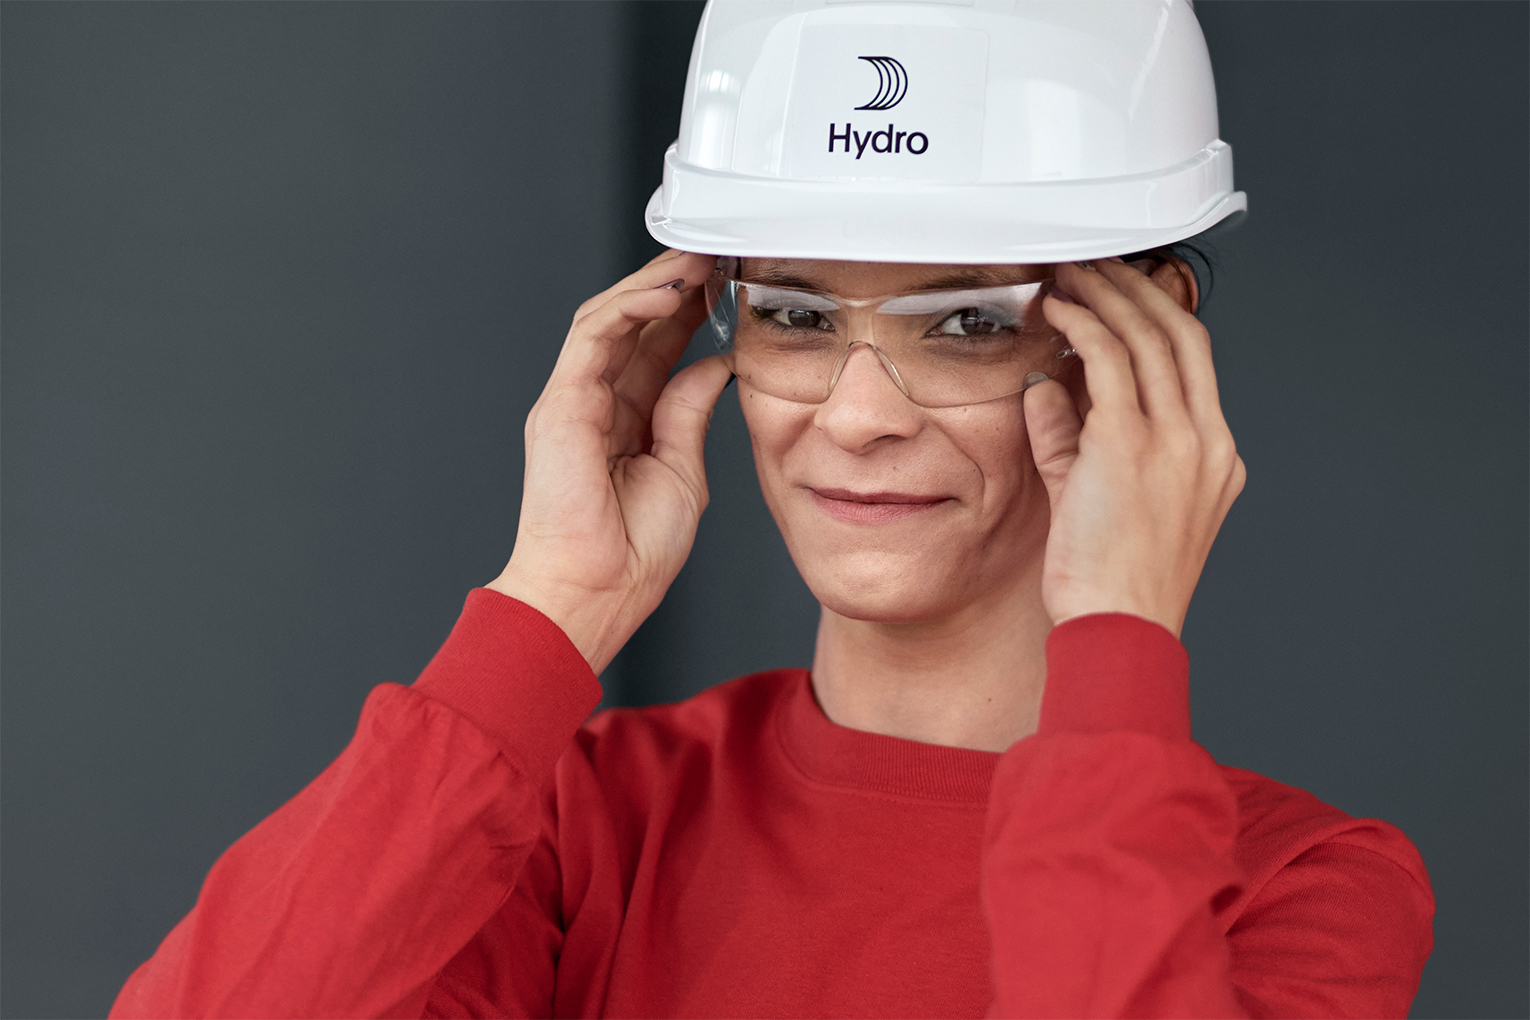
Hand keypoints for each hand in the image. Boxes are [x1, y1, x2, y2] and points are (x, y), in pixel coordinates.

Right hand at [488, 250, 731, 673]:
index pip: (657, 344)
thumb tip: (715, 364)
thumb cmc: (633, 551)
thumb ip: (690, 412)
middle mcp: (597, 400)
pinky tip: (666, 293)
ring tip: (696, 259)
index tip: (728, 279)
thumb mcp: (683, 469)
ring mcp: (574, 398)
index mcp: (627, 416)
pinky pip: (592, 339)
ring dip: (653, 284)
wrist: (597, 593)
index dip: (690, 308)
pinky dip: (628, 309)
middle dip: (672, 282)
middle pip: (634, 321)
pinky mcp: (559, 404)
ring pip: (610, 318)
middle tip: (714, 250)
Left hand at [1023, 258, 1245, 637]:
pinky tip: (1062, 311)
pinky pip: (1110, 361)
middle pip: (1179, 335)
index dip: (1158, 315)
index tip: (1123, 293)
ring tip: (1074, 275)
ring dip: (1108, 296)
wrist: (1121, 629)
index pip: (1194, 363)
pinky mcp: (1133, 444)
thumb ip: (1072, 439)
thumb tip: (1049, 386)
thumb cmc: (1113, 584)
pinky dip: (1086, 326)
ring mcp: (1177, 440)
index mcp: (1215, 457)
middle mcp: (1206, 441)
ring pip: (1148, 337)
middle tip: (1097, 267)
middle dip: (1136, 289)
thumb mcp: (1095, 500)